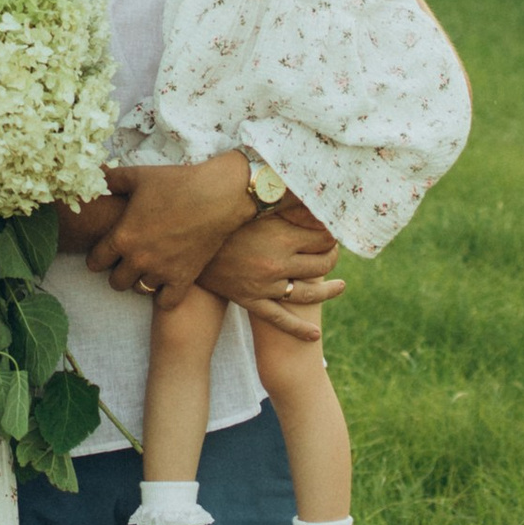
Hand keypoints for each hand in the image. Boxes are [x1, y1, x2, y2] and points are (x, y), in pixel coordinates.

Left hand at [83, 153, 252, 304]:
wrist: (218, 195)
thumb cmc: (177, 183)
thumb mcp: (139, 176)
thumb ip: (112, 180)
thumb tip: (97, 177)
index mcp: (123, 236)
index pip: (95, 263)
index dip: (97, 257)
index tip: (106, 252)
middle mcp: (139, 259)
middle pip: (116, 283)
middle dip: (118, 272)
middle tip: (127, 260)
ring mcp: (162, 271)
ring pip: (140, 290)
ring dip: (141, 280)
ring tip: (148, 267)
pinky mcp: (184, 278)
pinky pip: (166, 302)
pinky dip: (164, 295)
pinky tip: (167, 282)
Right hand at [196, 207, 343, 341]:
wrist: (183, 237)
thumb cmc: (219, 212)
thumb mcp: (253, 202)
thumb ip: (282, 198)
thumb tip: (309, 189)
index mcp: (280, 236)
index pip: (324, 238)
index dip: (331, 234)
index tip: (330, 231)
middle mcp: (277, 263)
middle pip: (321, 265)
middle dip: (331, 258)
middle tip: (331, 252)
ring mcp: (264, 286)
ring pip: (308, 294)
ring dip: (328, 291)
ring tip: (340, 286)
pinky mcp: (250, 300)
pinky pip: (279, 319)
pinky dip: (299, 329)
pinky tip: (314, 335)